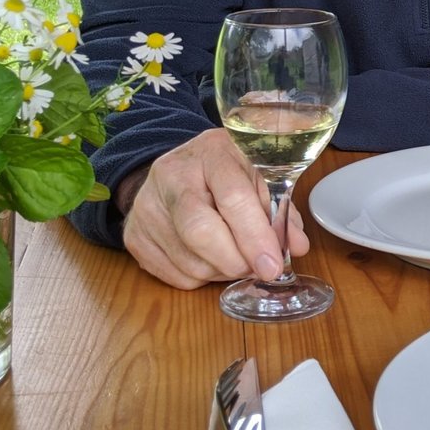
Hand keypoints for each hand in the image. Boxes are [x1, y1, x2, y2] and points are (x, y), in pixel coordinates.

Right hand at [122, 127, 309, 288]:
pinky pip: (173, 275)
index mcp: (211, 152)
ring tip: (237, 258)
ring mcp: (146, 206)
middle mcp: (171, 175)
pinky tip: (211, 259)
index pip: (232, 196)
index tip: (273, 264)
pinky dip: (201, 278)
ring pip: (189, 260)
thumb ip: (280, 209)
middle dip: (236, 260)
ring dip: (222, 271)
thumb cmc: (226, 172)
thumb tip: (296, 246)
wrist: (175, 168)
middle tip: (257, 269)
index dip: (255, 235)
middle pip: (199, 230)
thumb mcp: (257, 175)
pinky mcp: (133, 236)